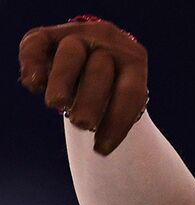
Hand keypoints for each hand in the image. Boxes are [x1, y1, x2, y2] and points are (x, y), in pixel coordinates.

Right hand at [18, 19, 147, 155]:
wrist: (99, 55)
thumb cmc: (115, 91)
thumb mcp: (126, 102)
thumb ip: (119, 117)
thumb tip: (101, 146)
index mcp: (133, 62)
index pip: (129, 93)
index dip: (116, 123)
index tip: (102, 150)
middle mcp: (107, 44)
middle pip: (99, 71)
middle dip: (90, 101)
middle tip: (82, 124)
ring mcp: (78, 35)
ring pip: (70, 55)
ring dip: (62, 81)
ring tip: (56, 105)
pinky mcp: (50, 35)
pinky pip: (38, 42)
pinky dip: (33, 62)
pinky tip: (33, 85)